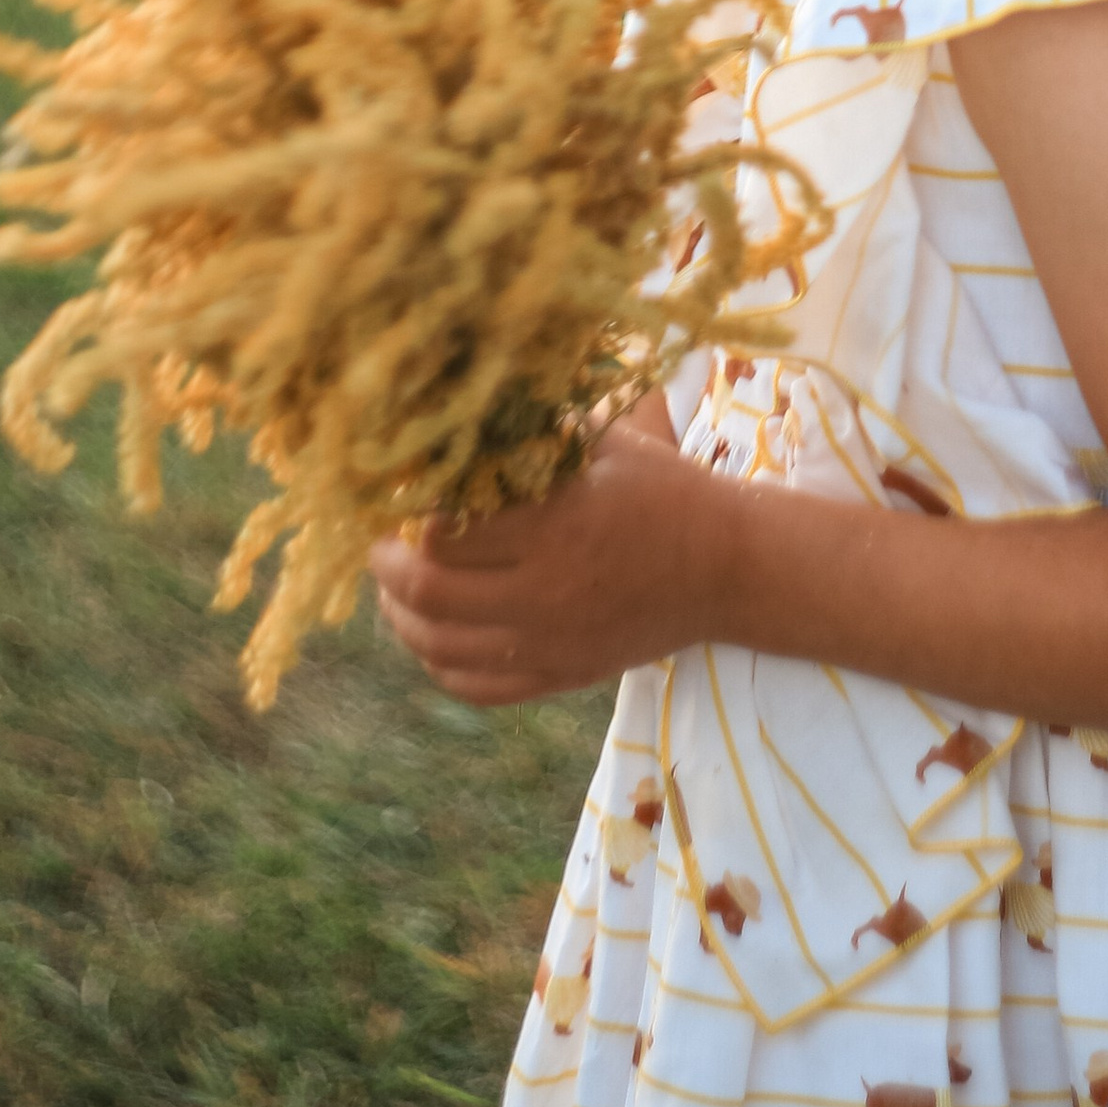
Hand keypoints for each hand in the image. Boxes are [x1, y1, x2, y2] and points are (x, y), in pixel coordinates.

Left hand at [369, 403, 726, 705]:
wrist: (727, 568)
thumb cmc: (663, 490)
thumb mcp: (605, 445)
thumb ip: (535, 435)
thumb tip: (460, 419)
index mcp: (557, 526)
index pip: (446, 533)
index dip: (408, 516)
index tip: (397, 497)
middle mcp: (547, 591)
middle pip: (430, 595)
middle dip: (388, 569)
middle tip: (380, 545)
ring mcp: (551, 644)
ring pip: (440, 647)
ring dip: (401, 618)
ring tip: (395, 589)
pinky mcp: (561, 676)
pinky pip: (475, 686)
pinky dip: (439, 664)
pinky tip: (432, 635)